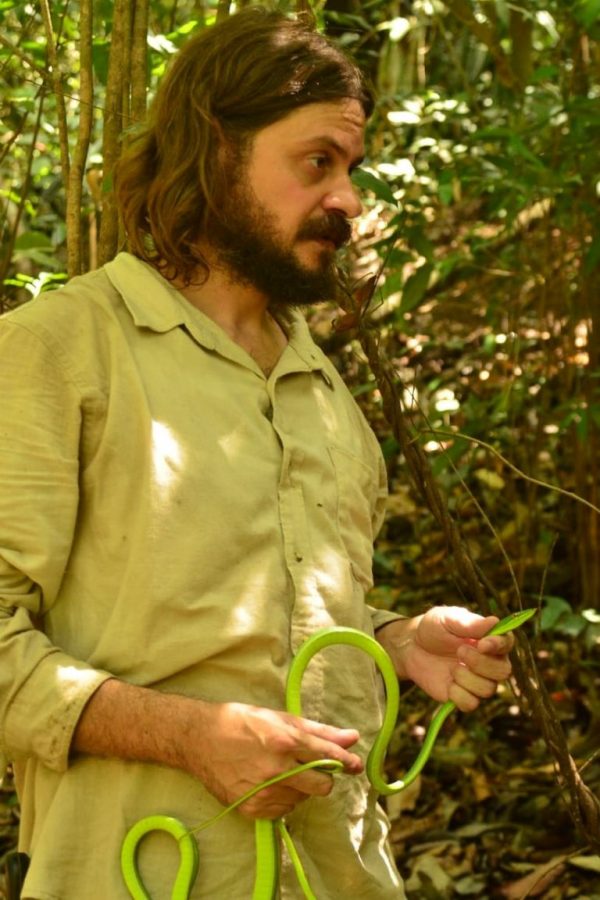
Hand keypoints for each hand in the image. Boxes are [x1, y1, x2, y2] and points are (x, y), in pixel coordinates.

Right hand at [183, 701, 362, 819]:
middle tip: (309, 766)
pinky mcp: (252, 809)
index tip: (356, 766)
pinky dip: (282, 798)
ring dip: (299, 787)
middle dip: (322, 777)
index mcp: (285, 740)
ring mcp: (264, 792)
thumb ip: (319, 731)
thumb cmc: (242, 721)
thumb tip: (352, 738)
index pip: (327, 756)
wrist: (199, 739)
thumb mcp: (280, 718)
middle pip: (322, 786)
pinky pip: (283, 810)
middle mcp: (277, 769)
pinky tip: (266, 781)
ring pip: (303, 799)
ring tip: (277, 769)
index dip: (346, 762)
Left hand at [376, 606, 513, 711]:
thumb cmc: (432, 628)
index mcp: (489, 640)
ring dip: (467, 678)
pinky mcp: (463, 696)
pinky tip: (449, 682)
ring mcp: (477, 681)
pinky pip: (471, 703)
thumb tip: (495, 621)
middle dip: (481, 663)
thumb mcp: (446, 619)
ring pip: (488, 689)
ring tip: (452, 667)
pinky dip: (458, 694)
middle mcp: (489, 662)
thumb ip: (469, 623)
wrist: (411, 647)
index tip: (482, 643)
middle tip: (459, 651)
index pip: (507, 644)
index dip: (499, 645)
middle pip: (503, 671)